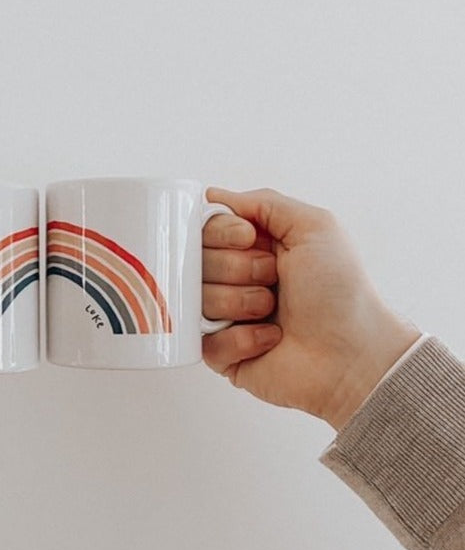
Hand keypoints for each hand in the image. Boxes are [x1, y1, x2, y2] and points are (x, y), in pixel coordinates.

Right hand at [201, 188, 419, 428]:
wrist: (353, 353)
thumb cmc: (341, 292)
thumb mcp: (314, 226)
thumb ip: (264, 202)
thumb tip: (215, 196)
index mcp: (251, 248)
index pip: (205, 229)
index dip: (222, 233)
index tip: (250, 240)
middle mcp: (234, 279)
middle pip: (196, 262)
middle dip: (238, 269)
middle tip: (273, 279)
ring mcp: (225, 316)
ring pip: (198, 299)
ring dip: (243, 303)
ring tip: (273, 312)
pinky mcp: (221, 354)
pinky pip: (205, 339)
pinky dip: (242, 338)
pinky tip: (269, 339)